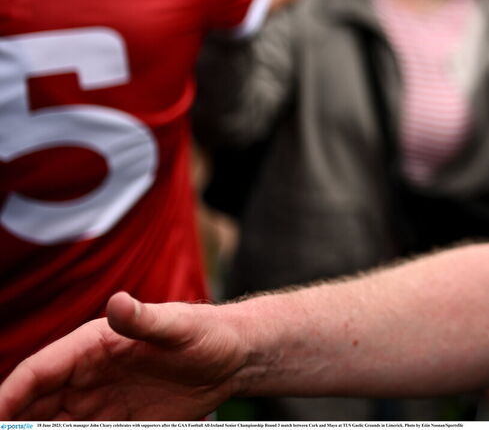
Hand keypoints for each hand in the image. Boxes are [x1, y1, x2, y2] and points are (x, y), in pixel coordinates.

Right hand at [0, 292, 246, 419]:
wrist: (234, 356)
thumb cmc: (206, 333)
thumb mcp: (178, 325)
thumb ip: (145, 319)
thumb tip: (116, 303)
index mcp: (91, 345)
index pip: (38, 371)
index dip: (10, 395)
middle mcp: (87, 374)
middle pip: (35, 404)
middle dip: (17, 422)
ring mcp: (99, 400)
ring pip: (52, 423)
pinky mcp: (116, 422)